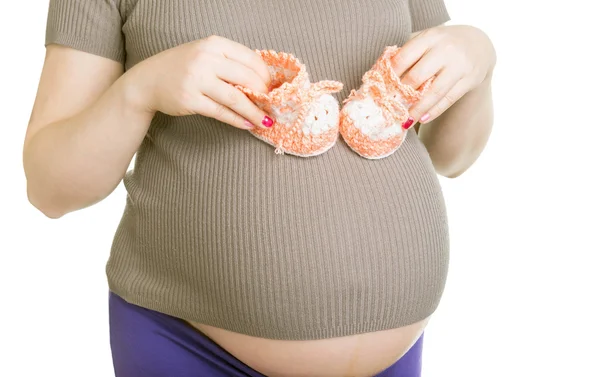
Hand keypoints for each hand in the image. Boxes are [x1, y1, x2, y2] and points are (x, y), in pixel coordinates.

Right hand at [127, 35, 272, 129]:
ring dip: (254, 112)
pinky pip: (221, 112)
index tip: (273, 89)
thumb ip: (229, 63)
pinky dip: (237, 120)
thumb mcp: (205, 55)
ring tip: (265, 122)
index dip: (266, 76)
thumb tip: (262, 82)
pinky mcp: (190, 99)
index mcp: (214, 44)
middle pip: (247, 79)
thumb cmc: (182, 68)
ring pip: (236, 98)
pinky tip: (248, 125)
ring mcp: (197, 79)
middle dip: (264, 95)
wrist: (148, 80)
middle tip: (272, 107)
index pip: (251, 59)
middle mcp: (206, 59)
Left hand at [392, 25, 495, 125]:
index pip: (404, 57)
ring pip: (434, 92)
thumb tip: (382, 77)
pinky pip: (449, 99)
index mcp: (429, 37)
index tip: (381, 90)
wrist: (478, 44)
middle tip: (389, 107)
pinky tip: (423, 119)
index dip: (390, 75)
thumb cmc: (442, 45)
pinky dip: (434, 111)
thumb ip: (408, 54)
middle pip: (418, 76)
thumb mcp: (426, 41)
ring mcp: (459, 65)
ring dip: (418, 109)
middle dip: (402, 94)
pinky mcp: (470, 80)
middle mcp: (445, 49)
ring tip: (405, 121)